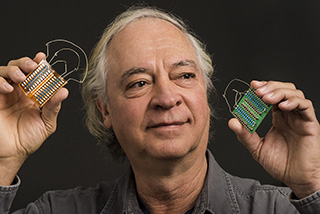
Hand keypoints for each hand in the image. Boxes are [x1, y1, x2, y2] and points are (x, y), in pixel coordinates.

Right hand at [0, 53, 67, 184]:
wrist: (13, 153)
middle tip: (33, 65)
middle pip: (19, 67)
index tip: (42, 58)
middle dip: (25, 62)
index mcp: (34, 94)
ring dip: (13, 69)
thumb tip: (64, 91)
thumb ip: (53, 107)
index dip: (38, 64)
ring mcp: (5, 94)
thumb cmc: (29, 138)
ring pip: (5, 71)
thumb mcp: (46, 123)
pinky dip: (0, 81)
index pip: (36, 74)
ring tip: (20, 76)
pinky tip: (8, 88)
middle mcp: (19, 91)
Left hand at [228, 80, 319, 197]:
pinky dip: (294, 102)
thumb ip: (245, 135)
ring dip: (280, 92)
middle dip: (270, 86)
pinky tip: (282, 106)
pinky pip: (306, 107)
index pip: (271, 96)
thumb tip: (232, 122)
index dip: (263, 88)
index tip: (252, 86)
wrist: (297, 179)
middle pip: (283, 90)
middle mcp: (289, 115)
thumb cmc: (280, 164)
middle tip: (257, 91)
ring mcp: (300, 118)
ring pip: (295, 94)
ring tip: (266, 98)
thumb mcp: (257, 148)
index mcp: (278, 118)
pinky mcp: (310, 124)